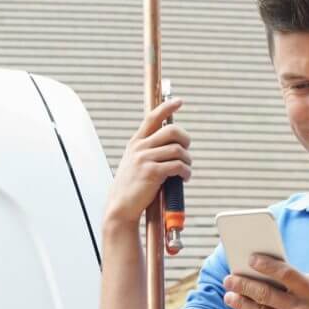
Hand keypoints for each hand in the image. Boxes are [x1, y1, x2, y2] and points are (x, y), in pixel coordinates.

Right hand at [104, 98, 191, 234]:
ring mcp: (145, 159)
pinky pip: (177, 166)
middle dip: (185, 139)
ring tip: (186, 170)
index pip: (152, 118)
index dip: (167, 107)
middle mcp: (140, 147)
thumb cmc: (131, 188)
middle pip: (172, 131)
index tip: (179, 101)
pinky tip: (184, 178)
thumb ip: (148, 152)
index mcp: (136, 143)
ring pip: (178, 150)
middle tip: (187, 150)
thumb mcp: (135, 164)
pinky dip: (185, 172)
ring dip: (188, 160)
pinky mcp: (152, 173)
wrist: (120, 207)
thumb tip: (172, 147)